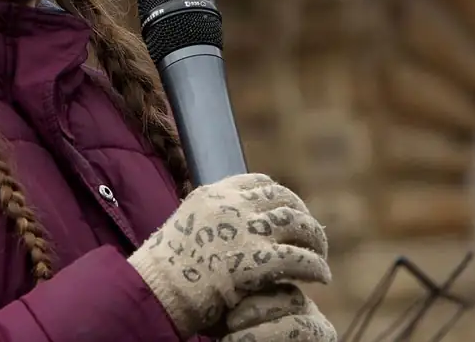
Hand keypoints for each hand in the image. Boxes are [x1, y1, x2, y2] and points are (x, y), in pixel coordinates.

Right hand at [127, 173, 330, 337]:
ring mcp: (246, 231)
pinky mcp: (256, 261)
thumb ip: (210, 222)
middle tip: (312, 234)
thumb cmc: (163, 272)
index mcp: (213, 195)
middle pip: (283, 199)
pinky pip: (298, 258)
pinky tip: (321, 276)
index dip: (279, 196)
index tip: (289, 209)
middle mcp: (232, 206)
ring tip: (321, 254)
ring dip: (315, 239)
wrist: (152, 293)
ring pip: (297, 224)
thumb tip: (226, 229)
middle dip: (302, 215)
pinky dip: (315, 266)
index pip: (258, 182)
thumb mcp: (185, 229)